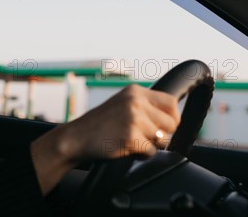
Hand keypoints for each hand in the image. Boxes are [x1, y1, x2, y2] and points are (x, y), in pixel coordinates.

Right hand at [60, 83, 180, 160]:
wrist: (76, 137)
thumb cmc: (99, 124)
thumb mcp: (121, 104)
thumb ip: (144, 105)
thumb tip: (172, 118)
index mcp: (135, 91)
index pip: (171, 102)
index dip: (172, 118)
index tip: (163, 127)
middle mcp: (135, 102)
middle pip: (171, 122)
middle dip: (162, 134)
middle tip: (144, 137)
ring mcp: (133, 118)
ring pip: (163, 139)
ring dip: (150, 145)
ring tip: (132, 141)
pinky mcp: (130, 137)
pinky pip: (151, 152)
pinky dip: (141, 155)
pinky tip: (126, 148)